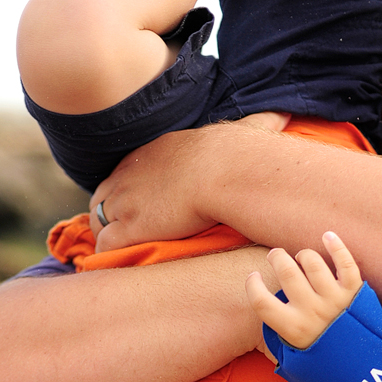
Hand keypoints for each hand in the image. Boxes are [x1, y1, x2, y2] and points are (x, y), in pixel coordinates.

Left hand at [89, 111, 289, 251]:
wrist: (223, 171)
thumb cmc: (235, 155)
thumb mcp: (240, 133)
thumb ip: (255, 127)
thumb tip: (284, 116)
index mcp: (152, 153)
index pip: (125, 172)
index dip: (126, 191)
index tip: (134, 205)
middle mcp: (130, 175)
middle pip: (101, 197)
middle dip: (107, 215)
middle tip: (118, 232)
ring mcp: (126, 202)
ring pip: (97, 223)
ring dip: (105, 238)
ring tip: (116, 254)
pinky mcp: (128, 228)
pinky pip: (103, 247)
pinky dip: (106, 258)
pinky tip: (117, 265)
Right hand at [246, 232, 362, 353]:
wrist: (361, 368)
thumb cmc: (322, 359)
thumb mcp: (294, 358)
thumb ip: (277, 341)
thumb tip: (257, 328)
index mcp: (293, 329)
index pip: (262, 301)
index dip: (252, 285)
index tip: (253, 278)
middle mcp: (312, 312)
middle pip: (287, 271)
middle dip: (276, 257)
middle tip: (275, 256)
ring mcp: (335, 300)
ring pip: (312, 262)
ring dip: (303, 254)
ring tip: (301, 258)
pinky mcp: (354, 291)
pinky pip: (345, 261)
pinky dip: (336, 245)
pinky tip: (327, 236)